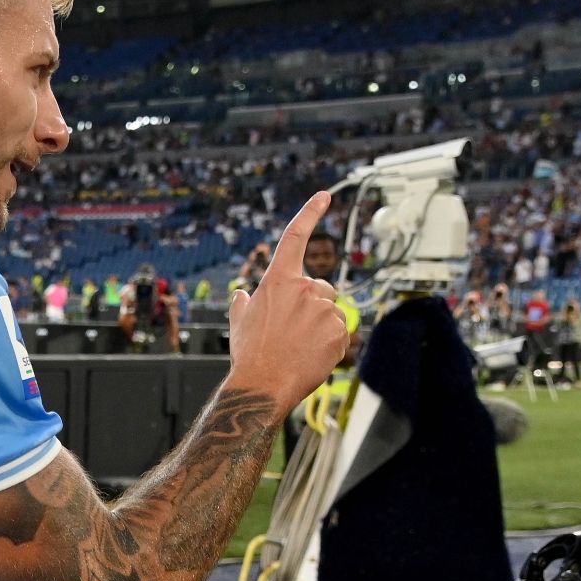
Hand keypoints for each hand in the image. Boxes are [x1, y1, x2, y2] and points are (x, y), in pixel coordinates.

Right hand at [227, 192, 348, 416]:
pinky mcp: (338, 330)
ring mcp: (323, 308)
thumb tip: (242, 296)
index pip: (295, 237)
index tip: (324, 196)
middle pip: (322, 288)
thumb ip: (243, 304)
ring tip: (301, 348)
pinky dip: (331, 345)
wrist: (263, 384)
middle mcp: (304, 288)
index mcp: (278, 280)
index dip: (310, 212)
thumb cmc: (249, 354)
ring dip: (322, 326)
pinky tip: (313, 357)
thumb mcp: (239, 322)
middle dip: (314, 305)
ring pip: (332, 312)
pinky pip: (340, 334)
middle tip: (295, 332)